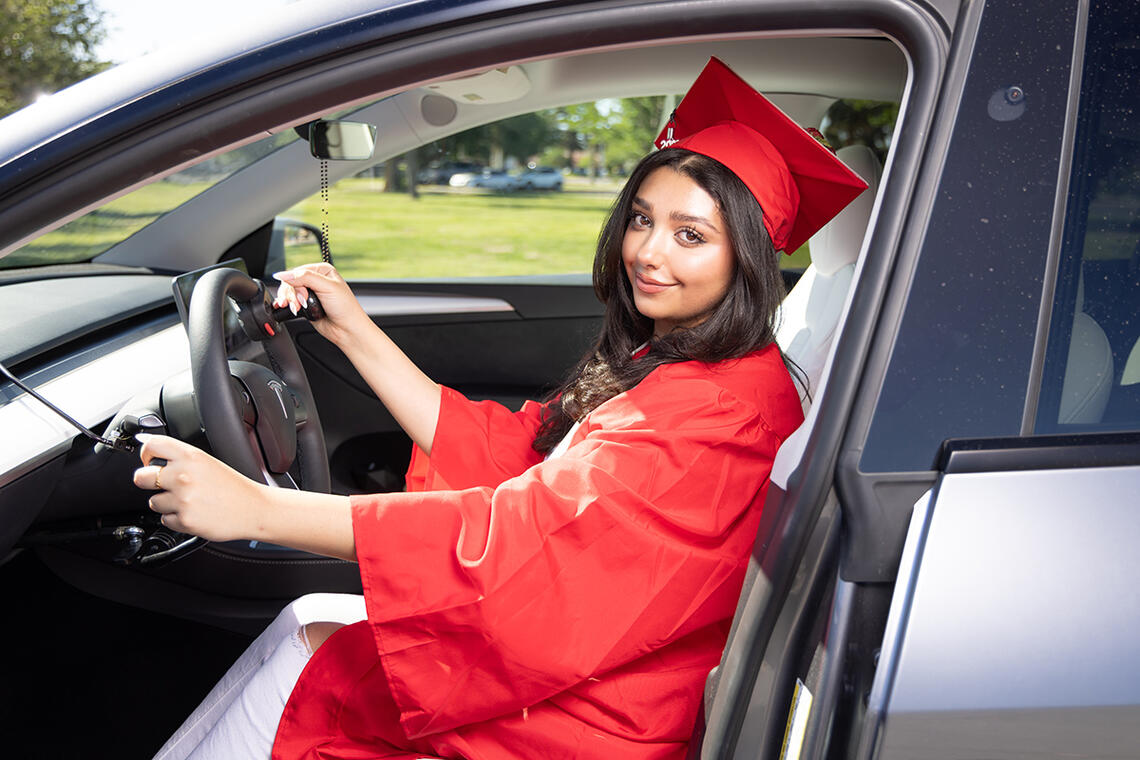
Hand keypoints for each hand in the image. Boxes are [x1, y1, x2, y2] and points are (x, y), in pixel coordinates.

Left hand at [133, 434, 266, 541]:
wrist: (253, 509)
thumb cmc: (233, 487)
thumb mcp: (208, 462)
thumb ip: (179, 456)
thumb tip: (147, 445)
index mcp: (190, 457)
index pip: (151, 446)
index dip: (146, 454)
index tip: (149, 461)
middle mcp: (183, 476)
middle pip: (141, 477)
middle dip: (148, 482)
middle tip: (165, 485)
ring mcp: (182, 499)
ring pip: (153, 502)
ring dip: (166, 503)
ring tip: (188, 501)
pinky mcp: (184, 520)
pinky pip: (165, 519)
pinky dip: (176, 518)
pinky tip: (194, 512)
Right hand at [272, 263, 370, 347]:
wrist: (347, 330)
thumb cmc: (345, 308)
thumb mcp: (327, 287)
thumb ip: (304, 278)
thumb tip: (283, 274)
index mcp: (322, 270)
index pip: (298, 271)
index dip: (295, 282)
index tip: (303, 295)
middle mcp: (315, 280)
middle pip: (291, 281)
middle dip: (292, 294)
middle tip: (300, 303)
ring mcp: (310, 294)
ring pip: (289, 292)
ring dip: (289, 300)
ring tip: (296, 308)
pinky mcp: (305, 305)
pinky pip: (290, 302)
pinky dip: (288, 305)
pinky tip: (289, 308)